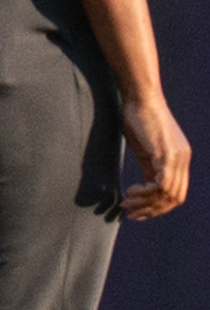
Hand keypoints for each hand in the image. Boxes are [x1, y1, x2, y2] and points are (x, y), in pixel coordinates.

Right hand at [119, 96, 189, 220]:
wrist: (140, 95)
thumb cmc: (137, 116)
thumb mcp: (145, 146)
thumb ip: (150, 165)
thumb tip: (148, 186)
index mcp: (180, 158)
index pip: (177, 193)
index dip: (159, 206)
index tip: (139, 210)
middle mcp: (183, 159)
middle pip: (175, 198)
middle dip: (152, 210)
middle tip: (131, 213)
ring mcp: (177, 157)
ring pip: (168, 194)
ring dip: (146, 204)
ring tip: (127, 203)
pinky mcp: (165, 154)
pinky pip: (160, 184)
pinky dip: (145, 193)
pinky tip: (130, 191)